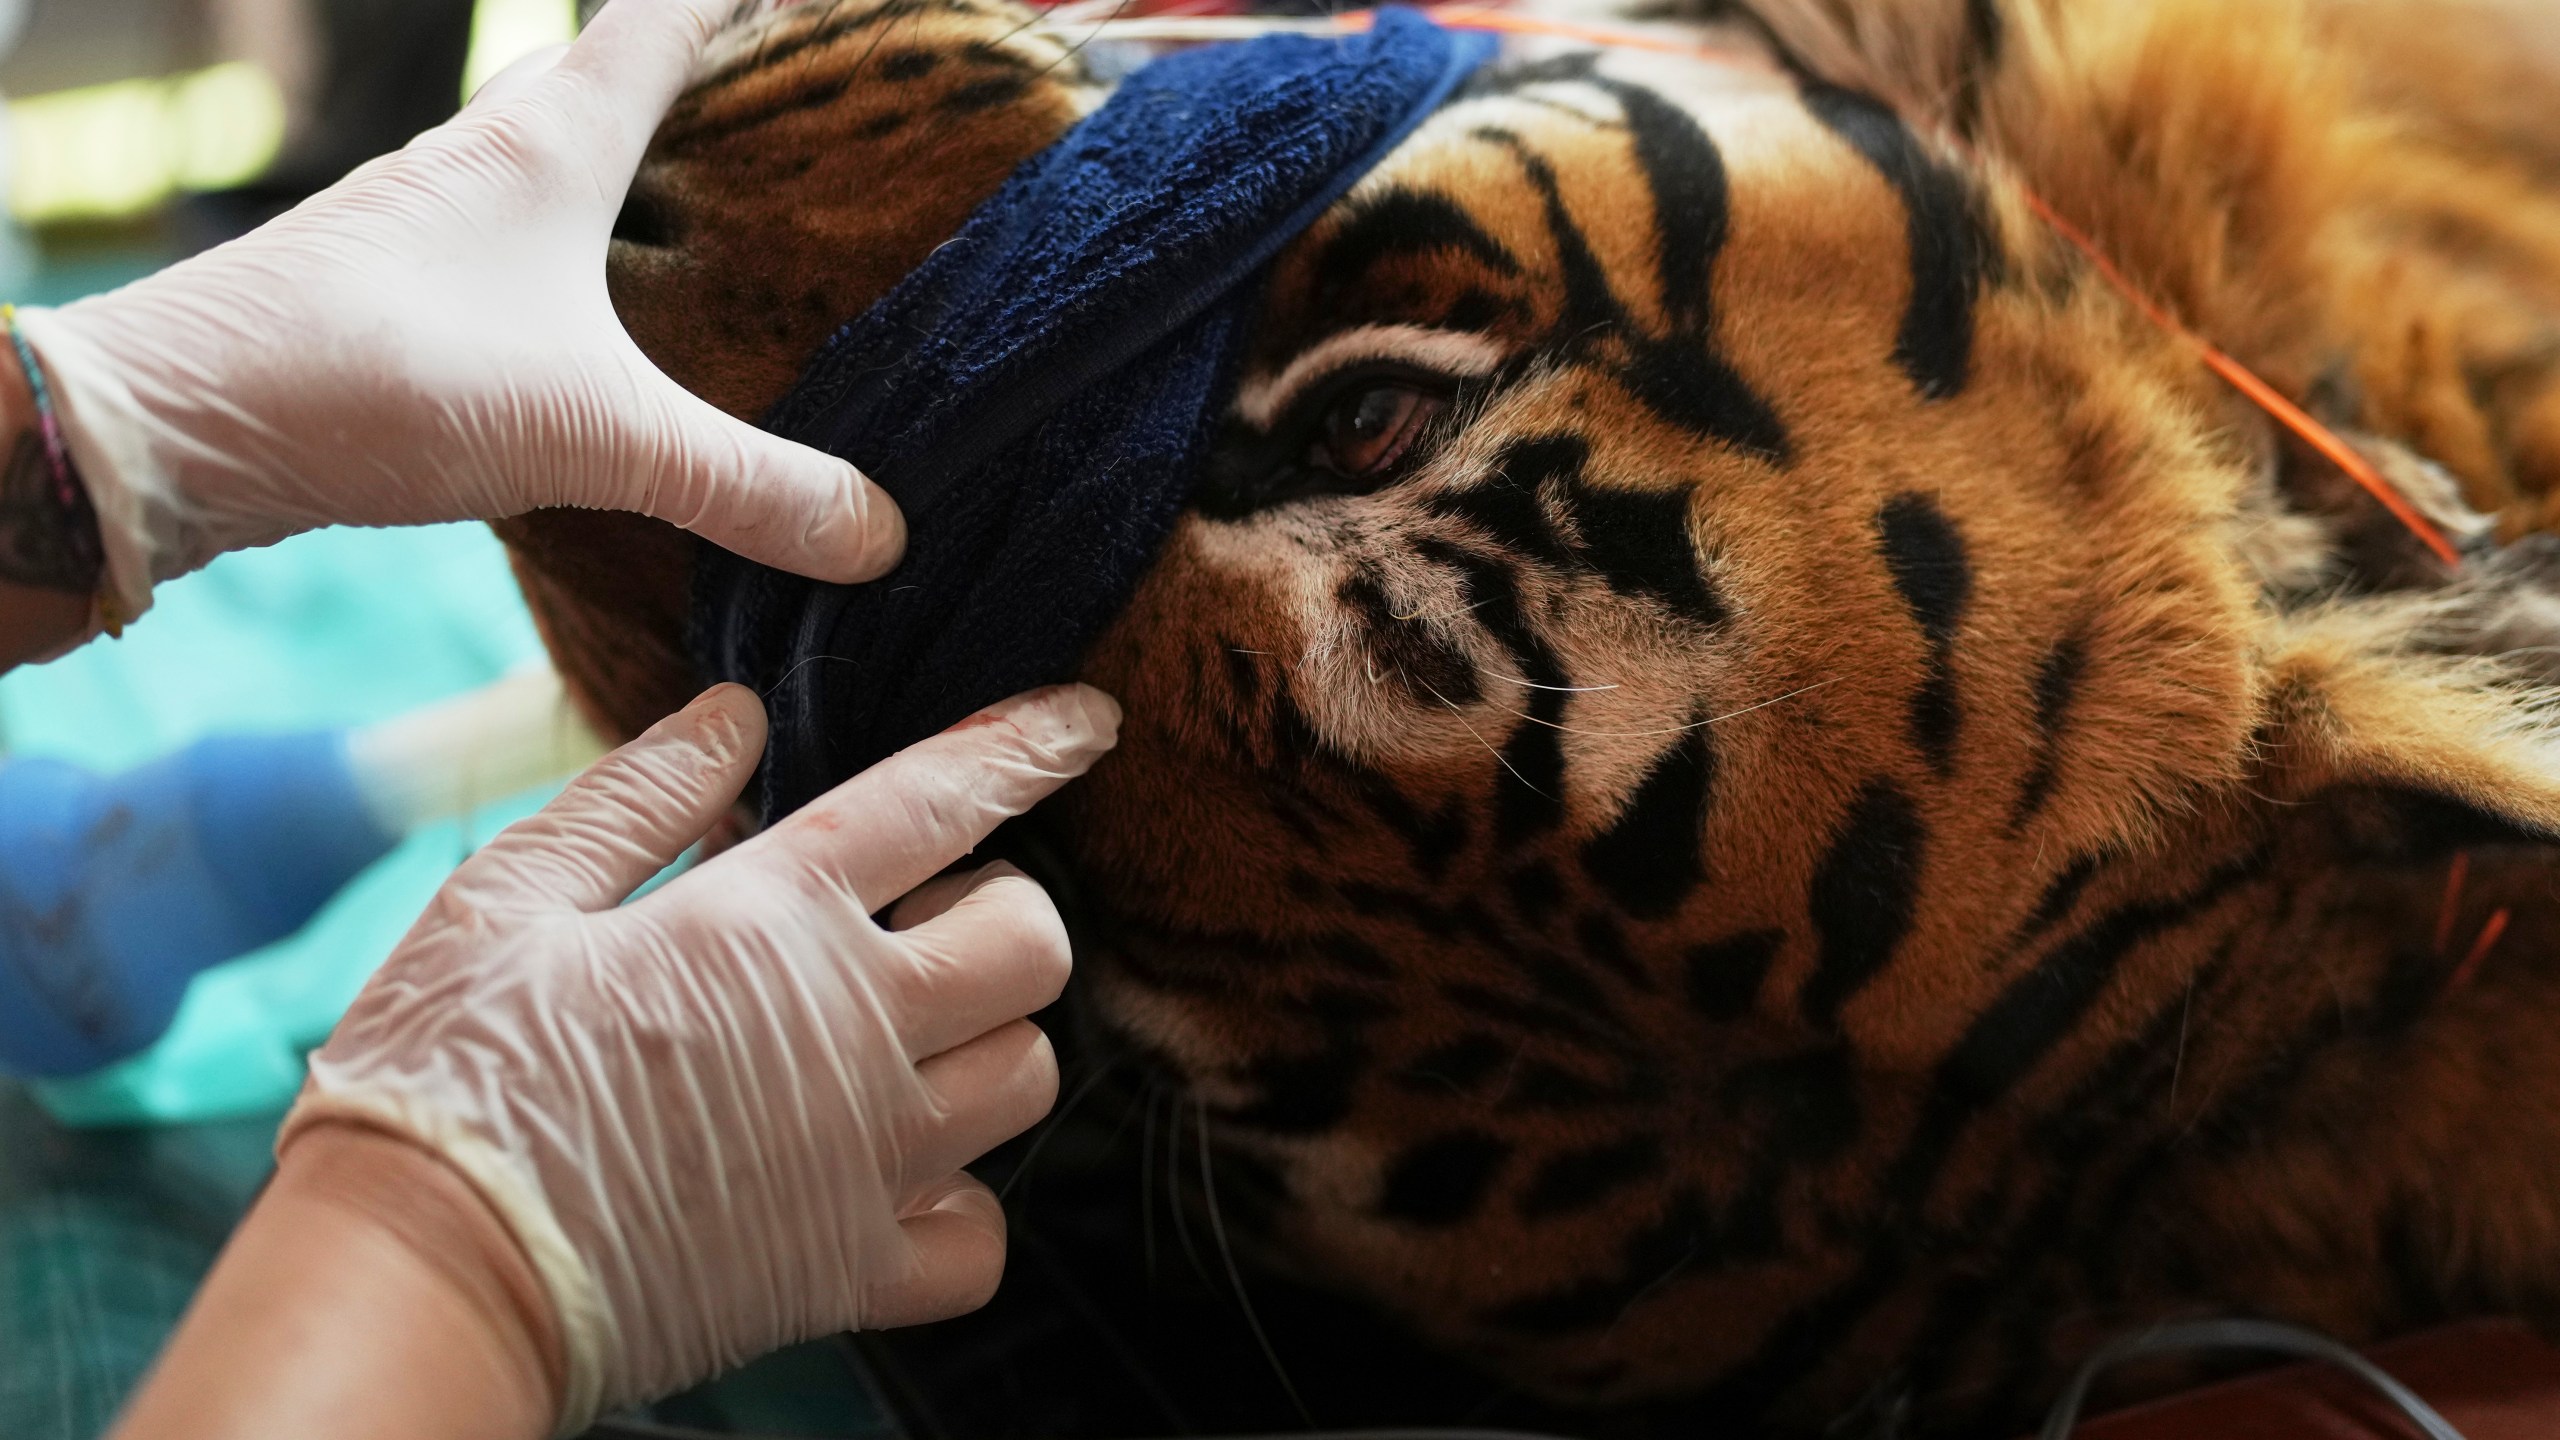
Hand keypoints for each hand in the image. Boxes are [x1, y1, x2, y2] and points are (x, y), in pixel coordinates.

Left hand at [16, 0, 895, 625]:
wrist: (178, 421)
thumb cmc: (382, 375)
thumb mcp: (597, 431)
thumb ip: (744, 483)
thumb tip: (882, 533)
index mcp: (549, 148)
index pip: (660, 26)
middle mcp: (483, 161)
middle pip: (593, 73)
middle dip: (679, 66)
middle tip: (762, 80)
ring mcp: (423, 220)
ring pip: (535, 153)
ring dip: (607, 155)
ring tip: (684, 190)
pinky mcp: (385, 289)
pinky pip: (497, 237)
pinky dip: (555, 244)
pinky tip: (572, 310)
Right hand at [275, 680, 1118, 1430]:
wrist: (423, 1277)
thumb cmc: (445, 1074)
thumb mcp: (509, 894)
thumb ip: (639, 795)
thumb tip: (738, 716)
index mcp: (772, 920)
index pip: (946, 799)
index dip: (1030, 745)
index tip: (1088, 720)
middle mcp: (856, 1031)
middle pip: (1033, 943)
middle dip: (1005, 909)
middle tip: (920, 917)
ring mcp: (869, 1159)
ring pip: (1028, 1077)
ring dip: (989, 1039)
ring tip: (900, 1032)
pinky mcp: (851, 1272)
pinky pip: (978, 1235)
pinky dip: (959, 1201)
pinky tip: (891, 1169)